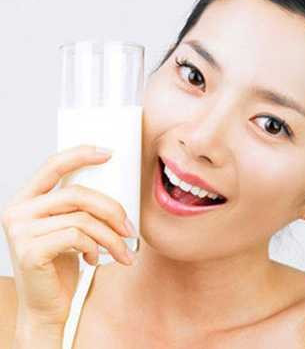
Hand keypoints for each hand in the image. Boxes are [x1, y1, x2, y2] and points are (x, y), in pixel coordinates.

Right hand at [1, 145, 136, 327]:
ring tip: (121, 250)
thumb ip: (78, 207)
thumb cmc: (60, 264)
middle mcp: (17, 211)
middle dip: (111, 209)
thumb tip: (113, 190)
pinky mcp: (29, 251)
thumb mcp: (68, 228)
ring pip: (83, 218)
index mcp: (26, 199)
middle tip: (130, 228)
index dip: (81, 155)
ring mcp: (20, 231)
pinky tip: (93, 259)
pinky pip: (77, 237)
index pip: (53, 165)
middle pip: (77, 194)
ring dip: (111, 236)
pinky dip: (94, 247)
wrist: (46, 308)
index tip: (108, 153)